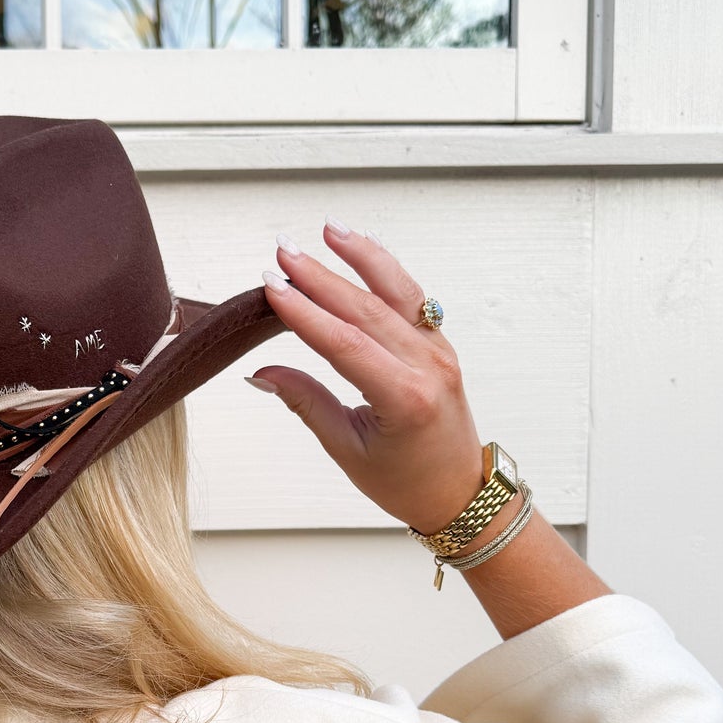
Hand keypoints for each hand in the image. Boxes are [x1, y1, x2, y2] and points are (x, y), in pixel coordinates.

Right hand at [248, 222, 485, 535]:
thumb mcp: (347, 450)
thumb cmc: (407, 482)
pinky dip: (386, 271)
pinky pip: (412, 298)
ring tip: (328, 231)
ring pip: (397, 292)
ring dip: (360, 257)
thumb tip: (264, 374)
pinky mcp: (439, 344)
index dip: (305, 313)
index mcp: (405, 400)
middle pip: (367, 310)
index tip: (273, 288)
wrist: (457, 492)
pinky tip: (362, 249)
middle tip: (283, 254)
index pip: (345, 344)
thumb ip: (307, 402)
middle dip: (321, 278)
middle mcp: (427, 367)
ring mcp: (438, 351)